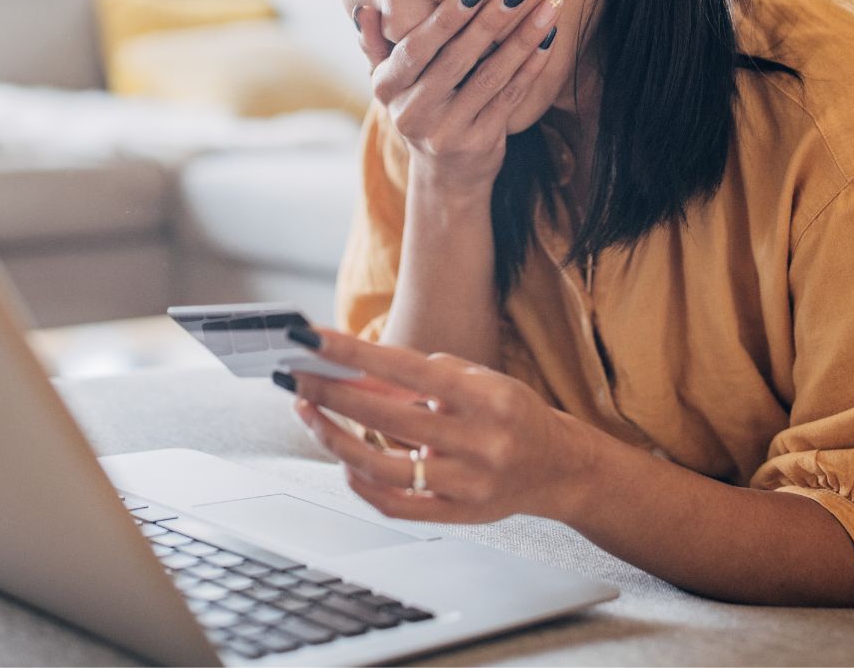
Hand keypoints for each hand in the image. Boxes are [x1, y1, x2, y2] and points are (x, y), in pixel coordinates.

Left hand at [281, 326, 598, 524]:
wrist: (558, 467)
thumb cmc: (511, 414)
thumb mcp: (475, 380)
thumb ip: (418, 377)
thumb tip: (353, 376)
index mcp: (485, 397)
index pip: (405, 368)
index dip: (351, 353)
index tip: (309, 339)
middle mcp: (478, 441)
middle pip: (384, 417)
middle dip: (330, 393)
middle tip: (295, 375)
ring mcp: (465, 483)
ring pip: (378, 466)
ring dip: (333, 437)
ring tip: (310, 412)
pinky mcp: (455, 514)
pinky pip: (391, 504)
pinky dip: (359, 481)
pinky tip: (343, 457)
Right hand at [360, 0, 562, 192]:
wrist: (444, 176)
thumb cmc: (420, 111)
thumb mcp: (389, 84)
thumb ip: (374, 45)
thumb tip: (364, 10)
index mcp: (387, 88)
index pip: (417, 47)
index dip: (447, 17)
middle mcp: (413, 112)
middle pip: (457, 58)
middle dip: (492, 19)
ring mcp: (447, 131)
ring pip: (490, 76)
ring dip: (522, 38)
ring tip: (548, 6)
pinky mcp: (480, 143)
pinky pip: (510, 97)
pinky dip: (531, 66)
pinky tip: (548, 39)